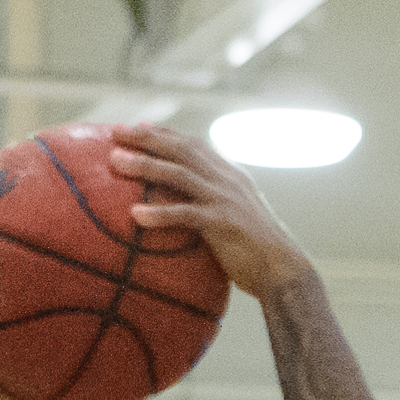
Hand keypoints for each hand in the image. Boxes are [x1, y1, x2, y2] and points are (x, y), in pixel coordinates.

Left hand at [109, 124, 313, 301]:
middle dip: (146, 138)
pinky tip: (135, 215)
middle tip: (114, 132)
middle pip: (181, 150)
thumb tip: (189, 211)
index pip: (193, 145)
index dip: (164, 134)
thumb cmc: (258, 254)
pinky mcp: (223, 223)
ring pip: (179, 174)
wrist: (284, 272)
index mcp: (232, 176)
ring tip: (115, 162)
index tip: (137, 128)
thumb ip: (216, 206)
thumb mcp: (237, 219)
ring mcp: (225, 199)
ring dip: (145, 166)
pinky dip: (159, 213)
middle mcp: (228, 180)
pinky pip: (185, 214)